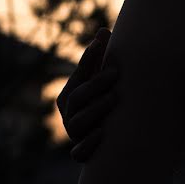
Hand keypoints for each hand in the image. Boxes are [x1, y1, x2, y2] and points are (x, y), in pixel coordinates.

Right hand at [56, 28, 118, 161]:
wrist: (105, 139)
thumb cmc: (102, 102)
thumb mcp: (101, 80)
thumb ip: (101, 58)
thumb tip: (103, 31)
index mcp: (70, 94)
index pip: (78, 74)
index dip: (88, 59)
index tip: (100, 44)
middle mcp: (69, 114)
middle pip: (77, 98)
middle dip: (95, 84)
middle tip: (115, 73)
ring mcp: (74, 134)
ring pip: (77, 124)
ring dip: (95, 110)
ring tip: (113, 98)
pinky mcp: (81, 152)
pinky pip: (79, 153)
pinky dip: (88, 145)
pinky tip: (102, 133)